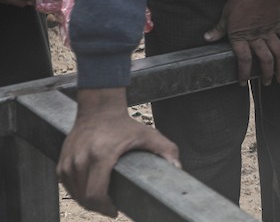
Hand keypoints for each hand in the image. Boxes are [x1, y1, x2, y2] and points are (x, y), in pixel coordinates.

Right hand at [58, 88, 181, 216]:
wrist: (99, 109)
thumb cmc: (124, 124)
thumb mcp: (148, 135)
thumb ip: (166, 150)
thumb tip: (177, 169)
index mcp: (101, 156)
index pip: (95, 194)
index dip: (105, 208)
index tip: (115, 211)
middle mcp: (80, 160)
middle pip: (84, 197)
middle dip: (98, 207)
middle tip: (111, 208)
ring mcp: (68, 161)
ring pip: (74, 193)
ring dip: (87, 201)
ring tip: (102, 201)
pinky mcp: (61, 162)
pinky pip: (67, 185)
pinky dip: (77, 192)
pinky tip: (89, 192)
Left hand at [203, 0, 279, 85]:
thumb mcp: (227, 13)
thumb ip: (219, 28)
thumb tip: (208, 37)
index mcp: (241, 36)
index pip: (243, 59)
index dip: (244, 72)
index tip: (243, 82)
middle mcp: (257, 38)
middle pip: (264, 60)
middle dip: (266, 74)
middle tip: (266, 83)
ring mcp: (270, 32)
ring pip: (278, 53)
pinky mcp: (279, 25)